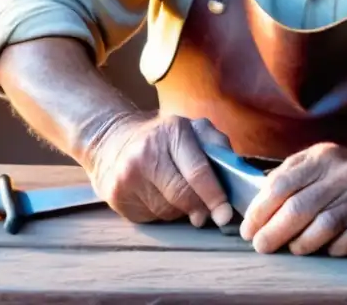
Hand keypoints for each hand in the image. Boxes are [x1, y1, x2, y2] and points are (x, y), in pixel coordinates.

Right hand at [84, 111, 234, 228]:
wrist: (111, 141)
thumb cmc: (163, 138)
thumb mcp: (192, 130)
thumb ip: (217, 146)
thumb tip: (235, 178)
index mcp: (172, 131)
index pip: (198, 171)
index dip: (214, 196)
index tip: (225, 213)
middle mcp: (147, 151)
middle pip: (183, 195)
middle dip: (201, 209)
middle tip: (208, 215)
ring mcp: (128, 175)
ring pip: (168, 210)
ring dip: (180, 210)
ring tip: (176, 194)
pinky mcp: (116, 196)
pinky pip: (150, 217)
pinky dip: (161, 212)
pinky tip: (156, 196)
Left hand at [239, 141, 346, 255]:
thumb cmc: (342, 170)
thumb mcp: (316, 159)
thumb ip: (287, 174)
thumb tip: (255, 201)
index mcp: (322, 157)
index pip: (283, 184)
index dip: (261, 210)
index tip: (248, 228)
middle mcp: (343, 175)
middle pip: (300, 208)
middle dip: (273, 232)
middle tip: (260, 246)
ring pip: (323, 227)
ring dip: (300, 244)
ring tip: (289, 249)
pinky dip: (331, 249)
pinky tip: (321, 250)